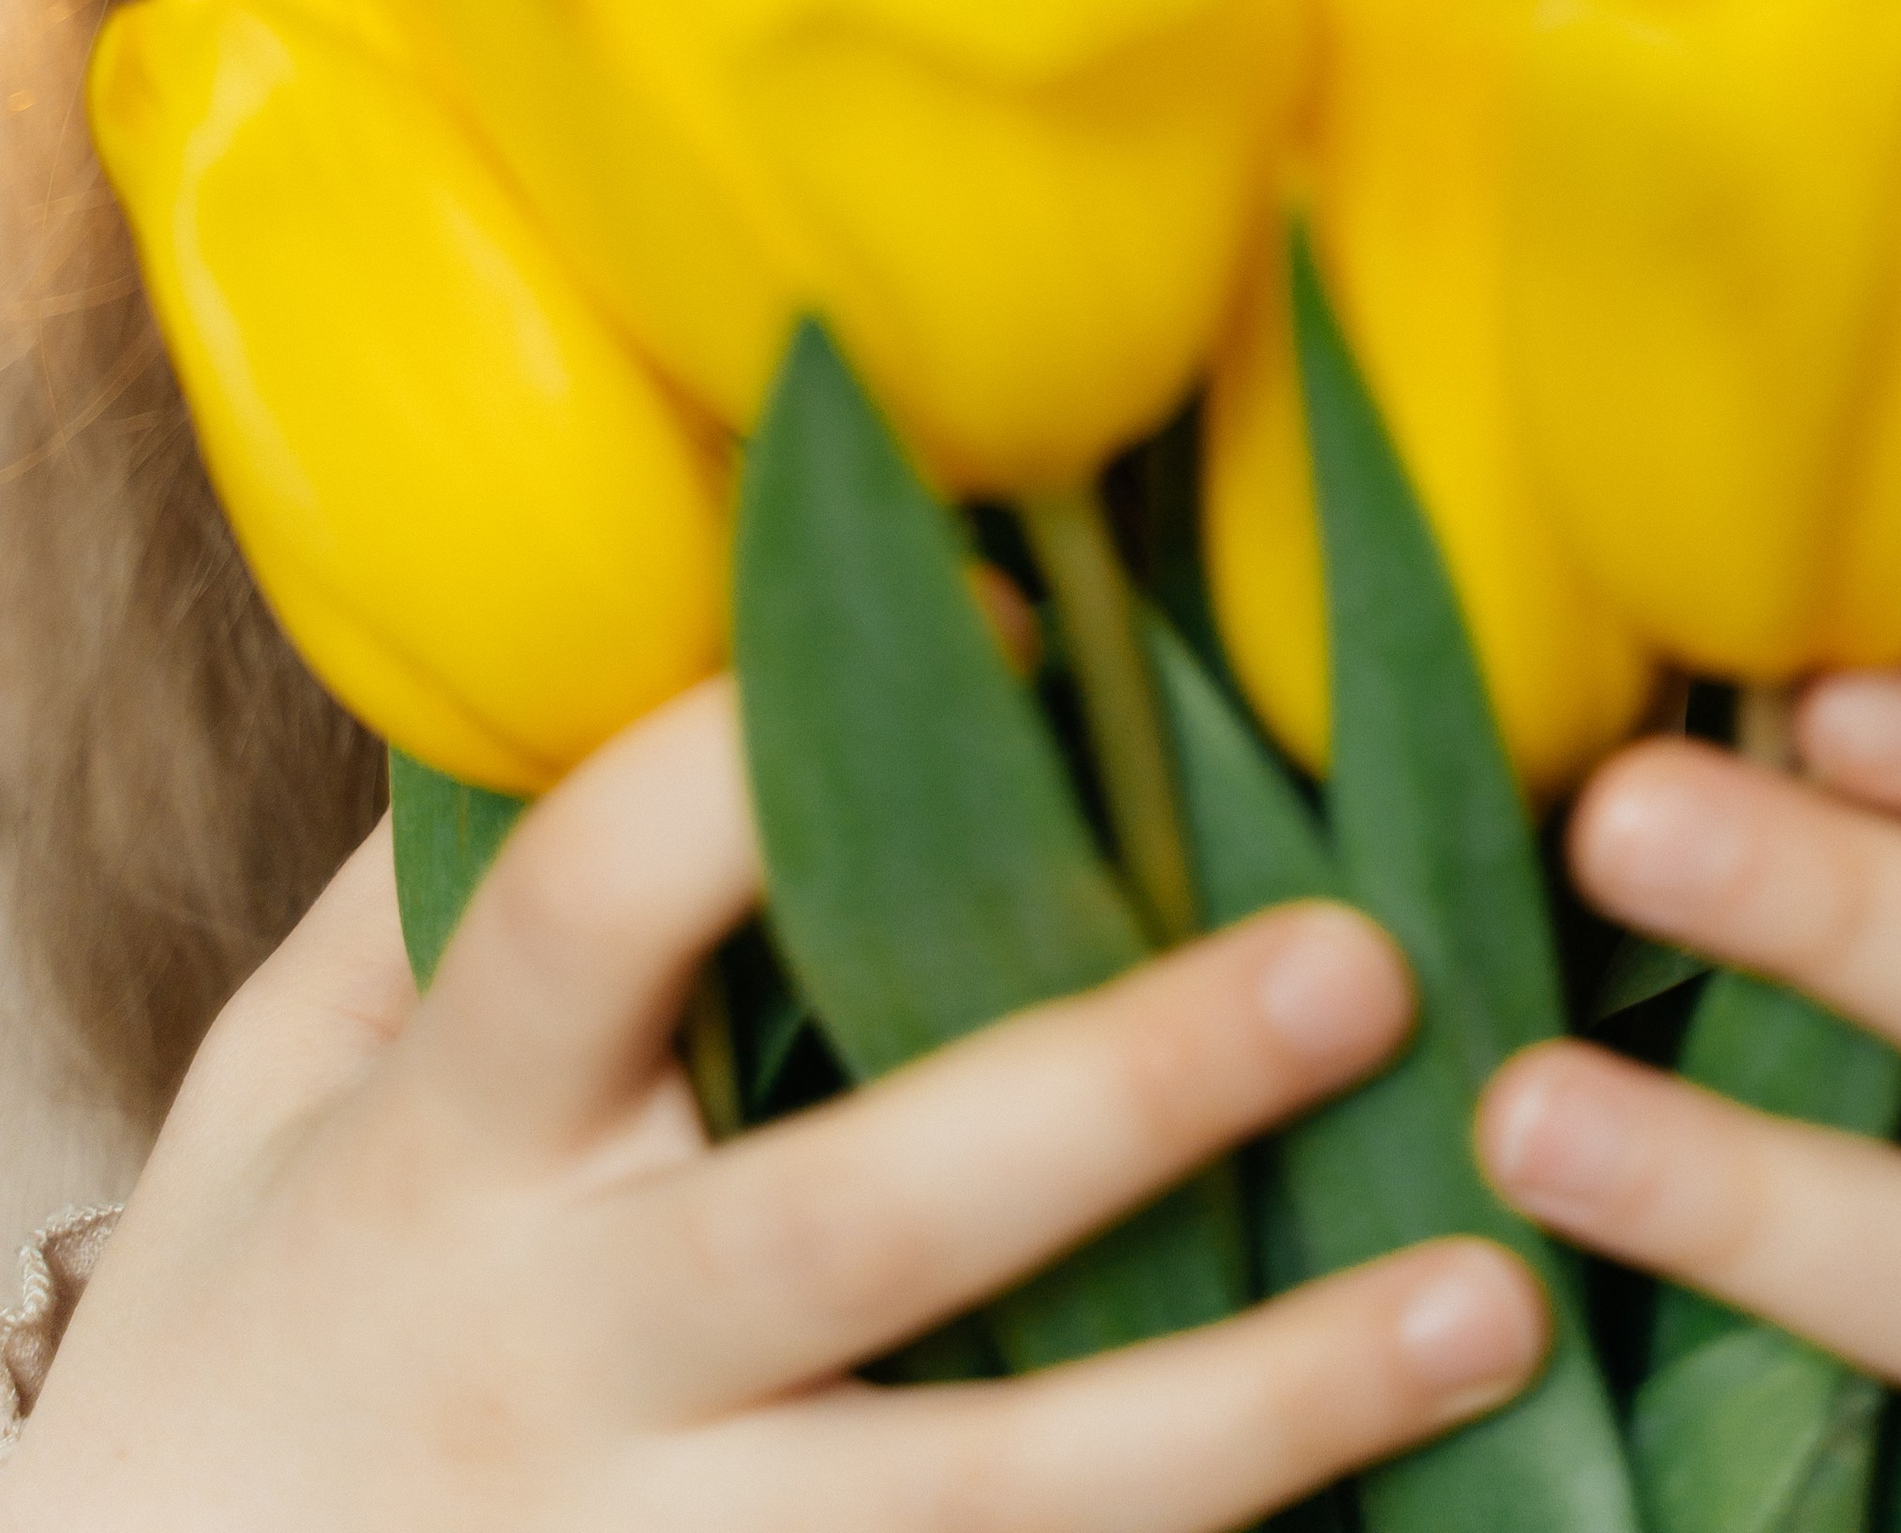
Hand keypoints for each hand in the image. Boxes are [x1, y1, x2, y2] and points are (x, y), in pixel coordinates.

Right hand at [12, 682, 1544, 1528]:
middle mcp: (561, 1362)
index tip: (1012, 604)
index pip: (590, 911)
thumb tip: (679, 630)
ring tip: (1496, 1303)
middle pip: (847, 1227)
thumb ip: (456, 890)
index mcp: (446, 1147)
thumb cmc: (260, 1318)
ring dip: (1255, 1409)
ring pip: (981, 1507)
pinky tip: (1408, 1522)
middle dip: (1108, 1098)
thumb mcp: (281, 1085)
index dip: (766, 754)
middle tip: (1355, 968)